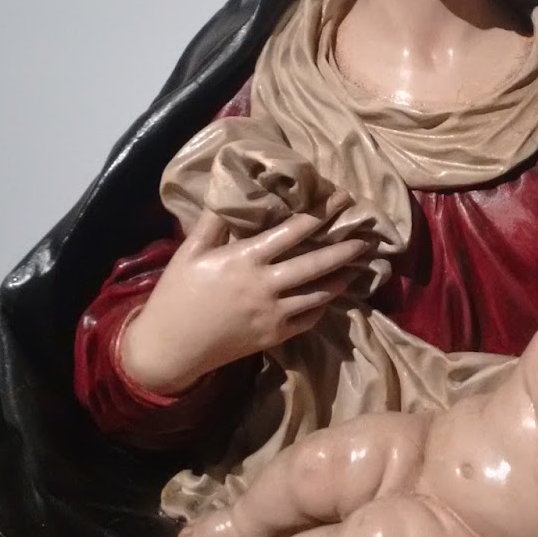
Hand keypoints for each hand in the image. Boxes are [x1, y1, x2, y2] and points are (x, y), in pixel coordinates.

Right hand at [119, 200, 369, 392]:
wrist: (170, 347)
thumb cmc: (177, 294)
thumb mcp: (190, 252)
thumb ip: (214, 221)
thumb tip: (232, 189)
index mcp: (245, 259)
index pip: (293, 230)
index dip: (321, 213)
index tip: (341, 199)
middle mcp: (265, 285)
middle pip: (316, 263)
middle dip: (345, 248)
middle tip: (367, 236)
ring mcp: (273, 314)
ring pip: (319, 293)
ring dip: (341, 278)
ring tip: (358, 265)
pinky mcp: (274, 336)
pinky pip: (308, 319)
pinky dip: (322, 306)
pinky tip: (331, 295)